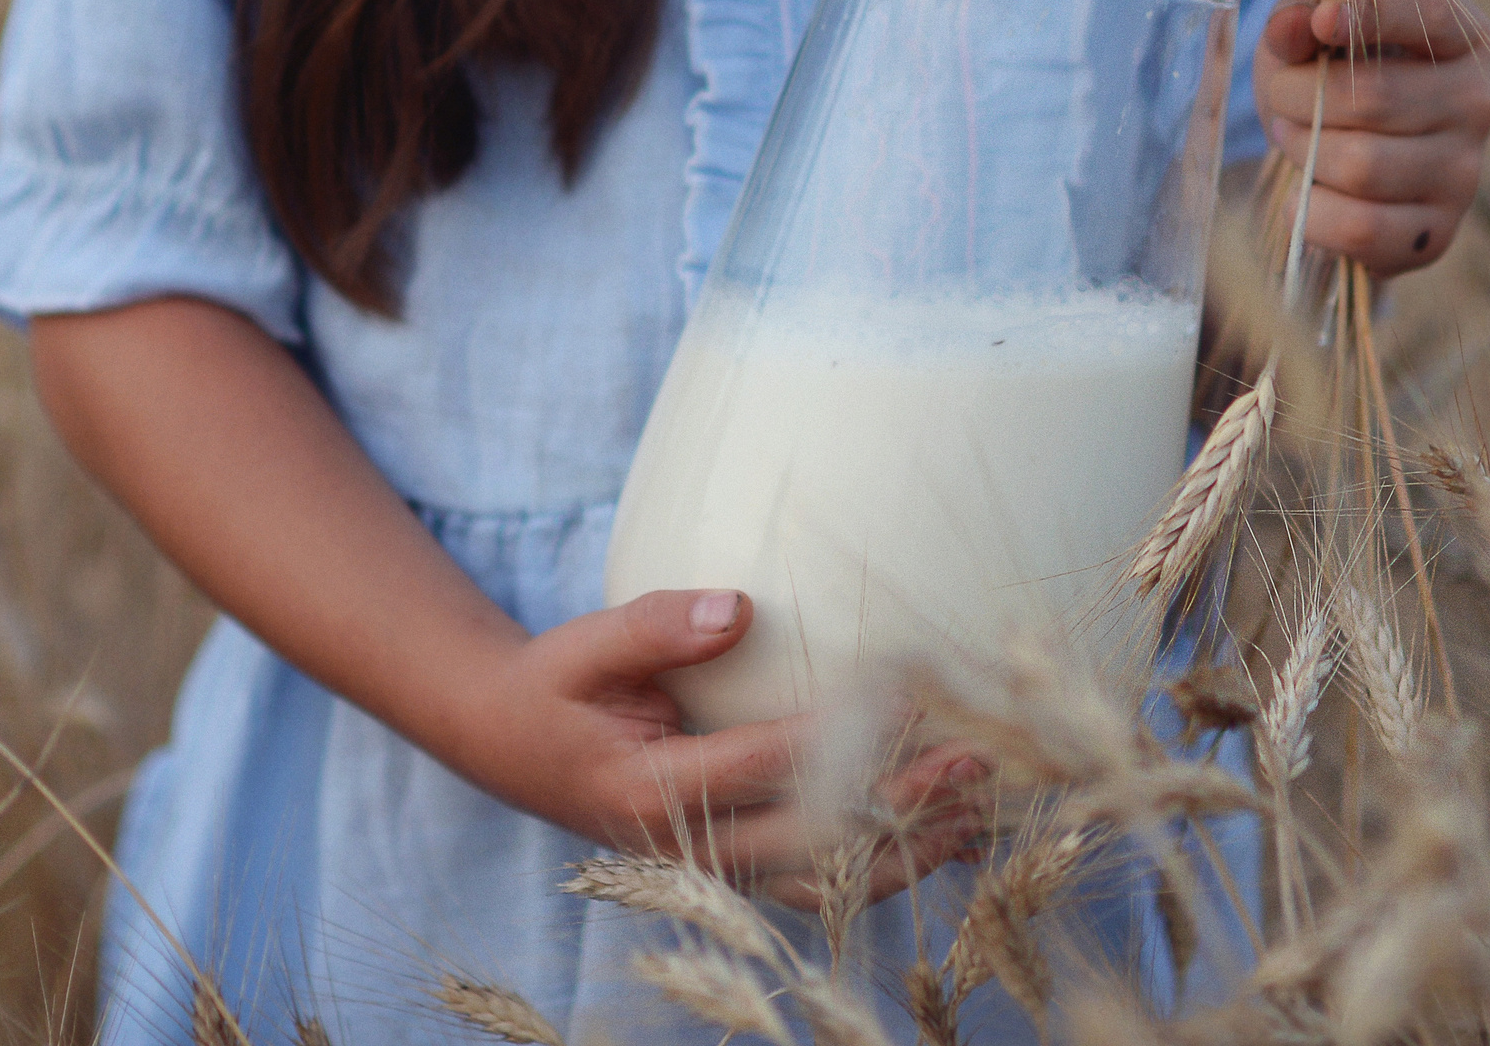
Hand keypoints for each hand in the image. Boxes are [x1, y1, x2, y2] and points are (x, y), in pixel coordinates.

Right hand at [446, 588, 989, 904]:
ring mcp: (712, 867)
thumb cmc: (555, 685)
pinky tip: (941, 839)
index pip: (763, 766)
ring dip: (904, 850)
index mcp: (652, 793)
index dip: (840, 737)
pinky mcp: (730, 865)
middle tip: (974, 758)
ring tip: (981, 811)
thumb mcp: (586, 645)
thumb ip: (654, 626)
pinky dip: (878, 865)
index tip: (912, 697)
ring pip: (821, 883)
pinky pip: (813, 883)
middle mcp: (689, 848)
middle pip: (810, 838)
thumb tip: (735, 607)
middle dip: (896, 803)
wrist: (508, 744)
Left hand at [1254, 0, 1489, 278]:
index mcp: (1464, 36)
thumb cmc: (1335, 77)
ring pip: (1361, 166)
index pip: (1427, 13)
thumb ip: (1297, 20)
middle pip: (1374, 97)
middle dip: (1302, 96)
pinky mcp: (1437, 233)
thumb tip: (1291, 27)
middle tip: (1283, 98)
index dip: (1370, 11)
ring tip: (1294, 138)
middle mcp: (1477, 103)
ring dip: (1303, 151)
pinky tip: (1306, 194)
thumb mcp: (1312, 33)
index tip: (1320, 20)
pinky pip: (1361, 228)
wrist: (1345, 158)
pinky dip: (1313, 213)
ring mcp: (1464, 174)